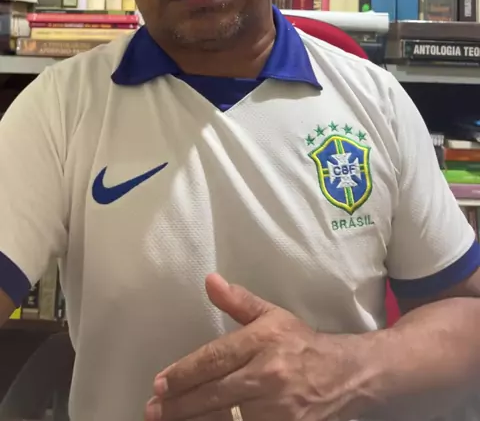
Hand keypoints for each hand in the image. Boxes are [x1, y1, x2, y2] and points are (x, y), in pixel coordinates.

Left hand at [144, 273, 364, 420]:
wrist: (347, 376)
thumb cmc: (302, 343)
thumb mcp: (273, 315)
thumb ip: (238, 302)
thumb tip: (209, 281)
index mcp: (264, 342)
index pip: (214, 359)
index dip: (184, 373)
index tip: (160, 383)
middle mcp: (268, 375)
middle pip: (214, 394)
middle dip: (179, 405)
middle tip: (153, 409)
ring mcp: (278, 410)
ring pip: (226, 420)